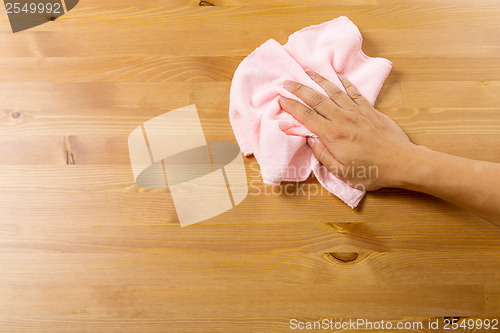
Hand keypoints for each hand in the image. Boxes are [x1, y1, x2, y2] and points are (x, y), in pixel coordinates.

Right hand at [278, 71, 413, 190]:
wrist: (401, 162)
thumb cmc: (372, 172)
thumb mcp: (341, 172)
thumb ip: (323, 155)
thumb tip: (310, 140)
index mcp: (333, 135)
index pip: (307, 117)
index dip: (292, 107)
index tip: (281, 100)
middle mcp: (343, 119)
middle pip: (316, 99)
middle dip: (300, 89)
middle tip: (287, 82)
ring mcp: (357, 112)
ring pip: (333, 91)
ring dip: (319, 81)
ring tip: (308, 72)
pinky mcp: (370, 110)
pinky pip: (354, 92)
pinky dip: (345, 83)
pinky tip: (338, 76)